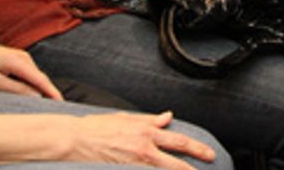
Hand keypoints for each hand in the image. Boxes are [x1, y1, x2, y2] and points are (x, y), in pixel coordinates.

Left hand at [0, 41, 61, 98]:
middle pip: (40, 77)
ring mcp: (20, 56)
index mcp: (18, 61)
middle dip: (49, 91)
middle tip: (55, 107)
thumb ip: (16, 89)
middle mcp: (23, 57)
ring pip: (35, 75)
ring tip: (46, 102)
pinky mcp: (16, 58)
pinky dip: (32, 83)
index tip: (61, 102)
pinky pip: (29, 73)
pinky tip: (32, 92)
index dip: (52, 92)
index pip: (41, 79)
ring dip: (40, 87)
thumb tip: (37, 96)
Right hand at [66, 110, 217, 167]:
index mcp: (145, 131)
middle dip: (194, 164)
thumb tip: (168, 117)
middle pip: (176, 158)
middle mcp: (144, 146)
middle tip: (209, 163)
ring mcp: (134, 161)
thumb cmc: (96, 128)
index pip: (177, 140)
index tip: (208, 154)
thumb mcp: (126, 118)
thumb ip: (149, 119)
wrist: (73, 139)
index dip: (195, 148)